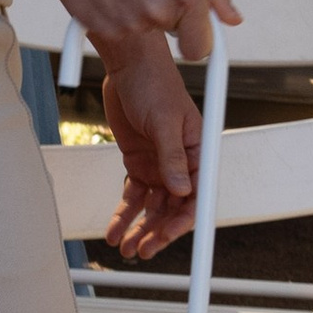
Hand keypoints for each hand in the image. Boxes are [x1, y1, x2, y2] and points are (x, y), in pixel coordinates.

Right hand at [30, 0, 238, 63]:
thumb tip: (231, 18)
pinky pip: (118, 29)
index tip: (190, 29)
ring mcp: (131, 23)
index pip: (201, 48)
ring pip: (144, 31)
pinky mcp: (104, 27)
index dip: (196, 37)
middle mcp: (161, 12)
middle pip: (174, 37)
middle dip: (168, 18)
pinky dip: (115, 13)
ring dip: (139, 10)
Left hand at [99, 32, 206, 257]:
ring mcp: (159, 165)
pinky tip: (114, 230)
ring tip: (126, 248)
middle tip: (142, 249)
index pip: (197, 193)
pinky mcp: (138, 163)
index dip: (185, 218)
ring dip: (140, 228)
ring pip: (152, 207)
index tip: (170, 236)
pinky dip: (123, 214)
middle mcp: (181, 162)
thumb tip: (181, 189)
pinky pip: (132, 196)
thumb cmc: (154, 82)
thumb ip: (172, 157)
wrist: (127, 64)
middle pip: (174, 206)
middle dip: (158, 230)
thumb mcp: (164, 120)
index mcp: (198, 150)